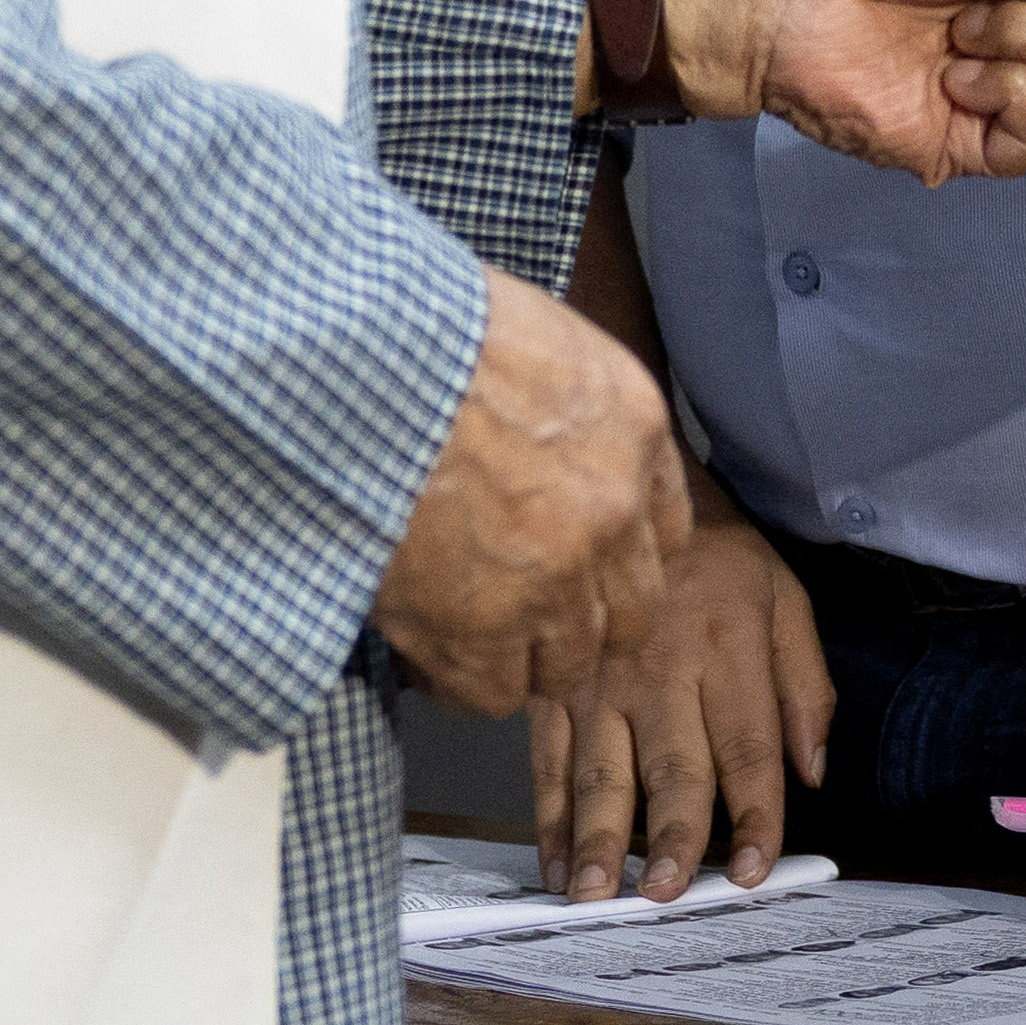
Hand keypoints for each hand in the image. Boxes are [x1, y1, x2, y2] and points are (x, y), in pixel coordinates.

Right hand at [374, 274, 681, 714]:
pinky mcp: (481, 627)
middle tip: (533, 609)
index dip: (621, 555)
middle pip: (632, 613)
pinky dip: (467, 684)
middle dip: (587, 618)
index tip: (585, 560)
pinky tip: (437, 657)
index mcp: (635, 428)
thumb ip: (568, 404)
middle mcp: (613, 513)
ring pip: (572, 664)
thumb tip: (549, 439)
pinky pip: (497, 694)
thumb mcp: (538, 334)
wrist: (358, 367)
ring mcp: (554, 578)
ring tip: (479, 635)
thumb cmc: (428, 330)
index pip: (667, 531)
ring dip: (530, 656)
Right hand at [529, 472, 834, 900]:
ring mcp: (599, 680)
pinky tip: (553, 865)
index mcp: (728, 649)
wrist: (629, 492)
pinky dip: (548, 817)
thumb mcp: (785, 598)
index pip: (748, 748)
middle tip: (664, 893)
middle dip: (669, 835)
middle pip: (672, 766)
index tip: (753, 873)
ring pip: (600, 770)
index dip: (754, 815)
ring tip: (594, 894)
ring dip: (596, 837)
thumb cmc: (718, 556)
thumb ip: (806, 686)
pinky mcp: (552, 686)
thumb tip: (813, 774)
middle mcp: (663, 670)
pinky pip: (548, 759)